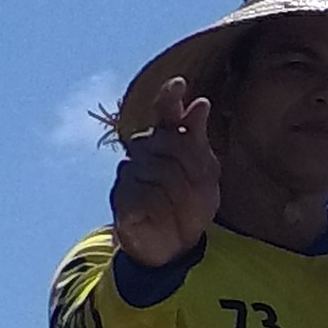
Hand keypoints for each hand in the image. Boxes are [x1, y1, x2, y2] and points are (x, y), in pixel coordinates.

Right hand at [109, 78, 217, 269]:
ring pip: (154, 169)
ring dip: (176, 189)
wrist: (175, 244)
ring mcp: (129, 173)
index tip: (180, 84)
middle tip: (198, 184)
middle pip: (165, 142)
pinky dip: (154, 204)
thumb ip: (198, 139)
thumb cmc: (191, 202)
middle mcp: (143, 151)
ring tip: (182, 205)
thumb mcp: (206, 173)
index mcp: (166, 140)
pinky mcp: (121, 198)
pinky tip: (157, 211)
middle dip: (188, 163)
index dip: (171, 98)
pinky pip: (139, 195)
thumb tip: (200, 103)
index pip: (167, 112)